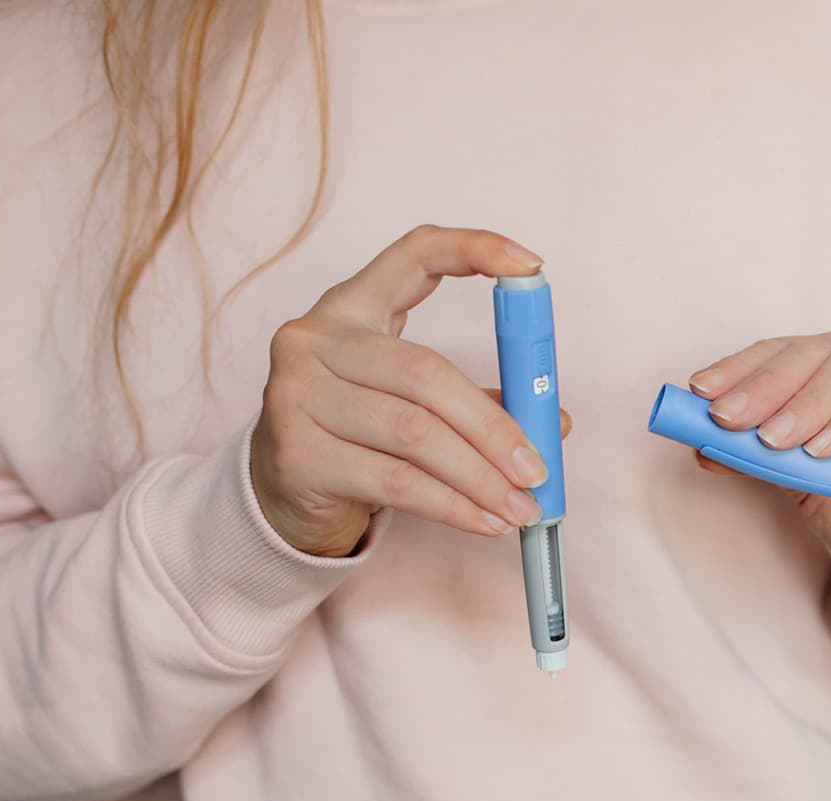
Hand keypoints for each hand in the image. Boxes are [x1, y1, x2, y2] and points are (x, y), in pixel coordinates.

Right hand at [251, 224, 571, 557]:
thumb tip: (552, 422)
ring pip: (414, 433)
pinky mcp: (295, 453)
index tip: (531, 267)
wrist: (278, 495)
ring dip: (480, 477)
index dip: (473, 249)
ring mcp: (296, 394)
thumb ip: (476, 402)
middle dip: (494, 428)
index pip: (413, 254)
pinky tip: (485, 522)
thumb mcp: (410, 404)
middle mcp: (314, 340)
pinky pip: (395, 480)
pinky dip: (452, 506)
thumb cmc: (356, 437)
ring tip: (521, 507)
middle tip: (537, 469)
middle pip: (426, 373)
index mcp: (351, 308)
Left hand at [688, 331, 830, 580]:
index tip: (700, 390)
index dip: (740, 366)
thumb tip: (699, 444)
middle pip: (817, 350)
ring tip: (773, 440)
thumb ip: (753, 456)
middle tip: (727, 416)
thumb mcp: (793, 479)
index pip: (784, 350)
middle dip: (766, 383)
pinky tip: (821, 449)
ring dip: (808, 400)